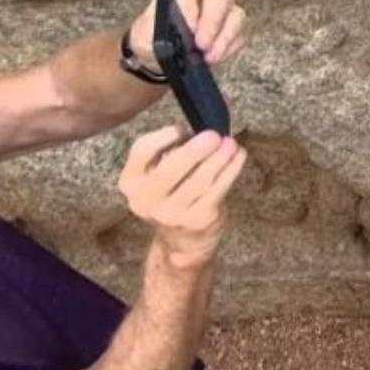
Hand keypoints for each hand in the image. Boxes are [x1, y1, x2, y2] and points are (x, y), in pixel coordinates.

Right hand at [119, 127, 247, 266]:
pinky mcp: (197, 220)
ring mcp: (171, 213)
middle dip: (195, 151)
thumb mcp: (156, 176)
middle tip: (214, 135)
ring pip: (198, 181)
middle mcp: (145, 200)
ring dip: (219, 159)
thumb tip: (197, 131)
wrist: (181, 240)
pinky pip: (217, 190)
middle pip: (169, 170)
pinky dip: (231, 170)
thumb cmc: (172, 195)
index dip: (163, 137)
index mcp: (130, 182)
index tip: (182, 128)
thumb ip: (166, 153)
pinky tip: (238, 157)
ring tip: (231, 143)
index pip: (141, 151)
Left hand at [127, 0, 248, 70]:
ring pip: (235, 14)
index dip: (189, 7)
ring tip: (208, 55)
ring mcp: (223, 6)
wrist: (161, 54)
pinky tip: (214, 57)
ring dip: (223, 37)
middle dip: (211, 23)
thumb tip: (173, 36)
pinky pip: (240, 34)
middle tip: (201, 44)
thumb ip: (156, 32)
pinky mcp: (234, 25)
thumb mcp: (144, 34)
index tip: (188, 28)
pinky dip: (228, 48)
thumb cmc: (153, 38)